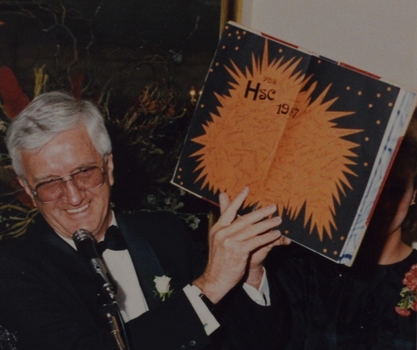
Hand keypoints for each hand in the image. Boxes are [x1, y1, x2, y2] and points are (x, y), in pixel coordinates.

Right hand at [193, 187, 282, 303]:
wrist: (215, 279)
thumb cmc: (219, 259)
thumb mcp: (217, 239)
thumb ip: (225, 223)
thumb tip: (222, 204)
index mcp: (217, 228)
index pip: (229, 211)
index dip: (238, 199)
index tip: (247, 189)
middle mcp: (222, 233)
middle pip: (244, 219)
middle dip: (260, 212)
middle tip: (273, 207)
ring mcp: (230, 242)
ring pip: (252, 229)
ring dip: (267, 224)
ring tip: (278, 220)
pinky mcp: (238, 251)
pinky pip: (256, 241)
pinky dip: (267, 237)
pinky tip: (275, 234)